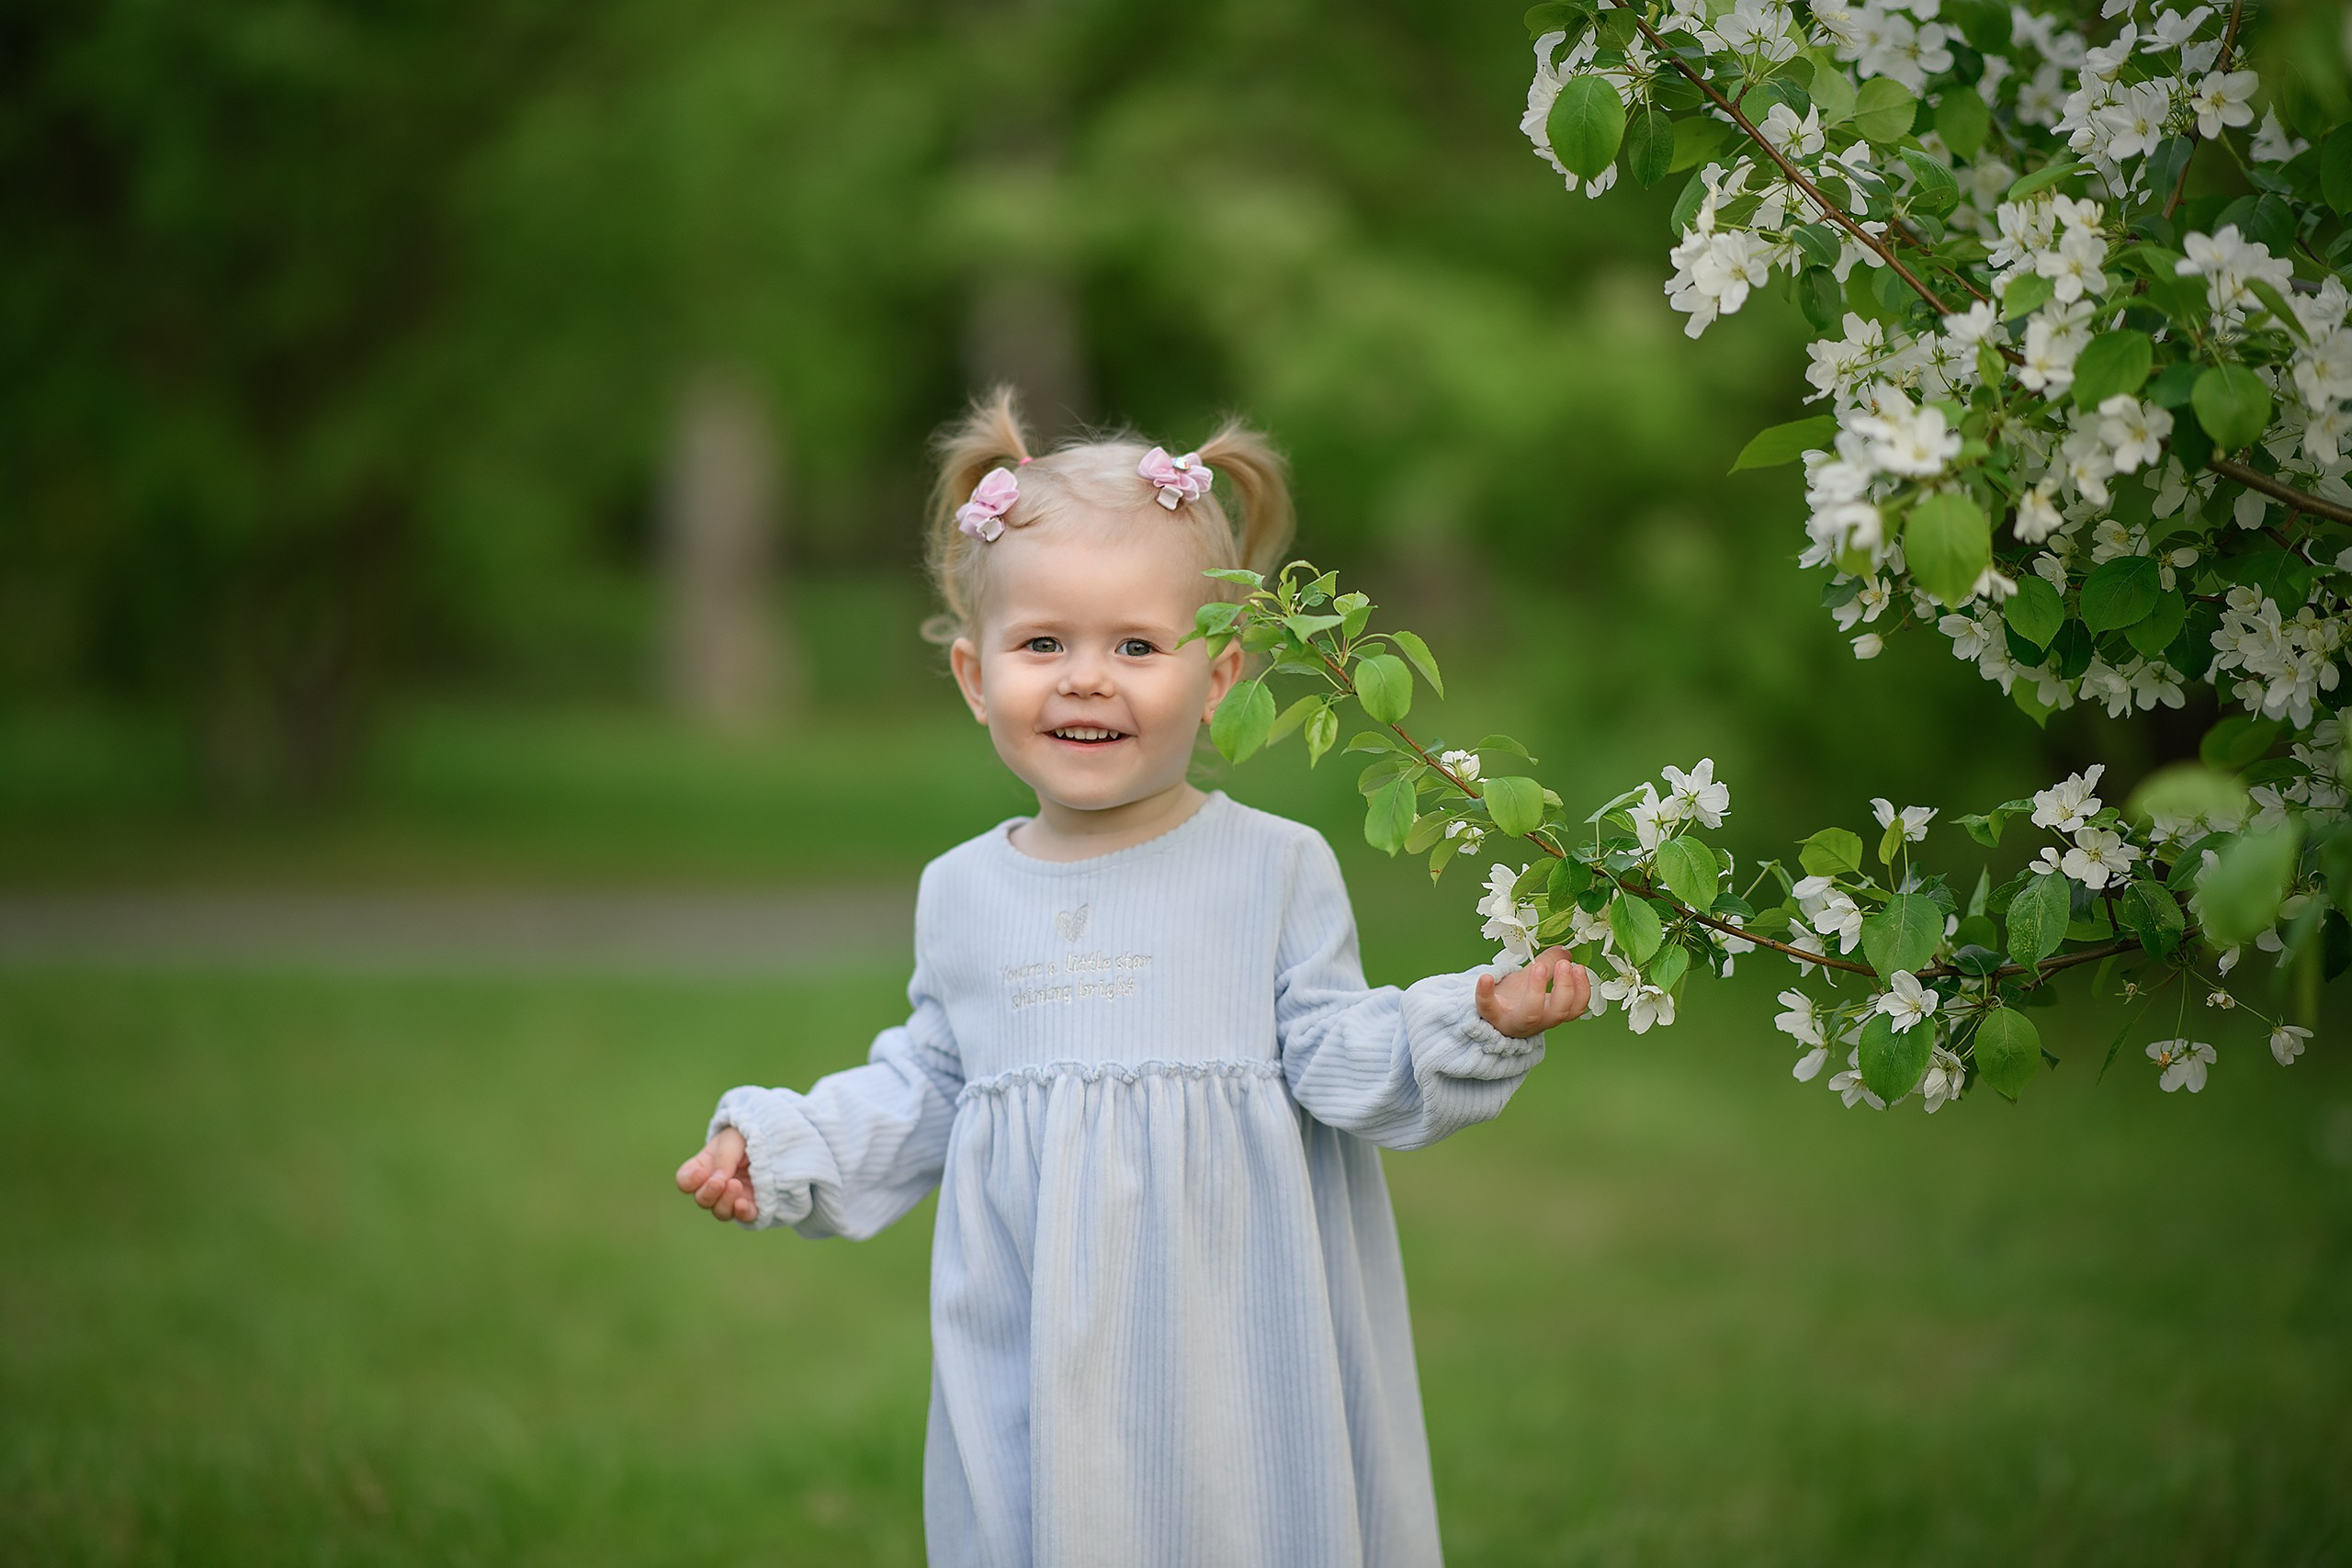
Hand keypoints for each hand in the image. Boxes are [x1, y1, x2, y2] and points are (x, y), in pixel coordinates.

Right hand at [675, 1127, 757, 1223]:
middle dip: (709, 1192)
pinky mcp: (752, 1205)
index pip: (685, 1181)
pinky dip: (742, 1214)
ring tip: (736, 1185)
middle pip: (702, 1200)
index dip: (689, 1181)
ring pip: (720, 1212)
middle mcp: (714, 1187)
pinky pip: (744, 1217)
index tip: (701, 1172)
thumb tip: (720, 1180)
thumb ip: (724, 1158)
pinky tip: (742, 1204)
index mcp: (702, 1168)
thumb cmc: (744, 1137)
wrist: (771, 1138)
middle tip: (720, 1182)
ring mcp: (732, 1198)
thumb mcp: (732, 1140)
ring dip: (725, 1202)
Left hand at [1475, 948, 1590, 1038]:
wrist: (1492, 1015)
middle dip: (1564, 988)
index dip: (1581, 990)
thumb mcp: (1535, 978)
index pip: (1574, 1007)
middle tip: (1564, 965)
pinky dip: (1485, 993)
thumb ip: (1550, 963)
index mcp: (1551, 1010)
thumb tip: (1565, 951)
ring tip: (1538, 966)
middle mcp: (1537, 1019)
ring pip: (1530, 1014)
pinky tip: (1486, 977)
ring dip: (1536, 989)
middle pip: (1558, 1012)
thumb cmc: (1518, 997)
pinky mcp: (1491, 1016)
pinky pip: (1488, 1007)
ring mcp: (1513, 1020)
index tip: (1579, 968)